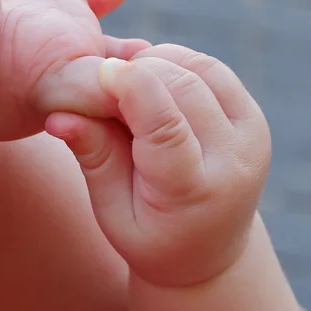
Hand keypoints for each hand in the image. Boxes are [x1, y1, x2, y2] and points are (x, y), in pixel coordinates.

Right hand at [47, 44, 270, 286]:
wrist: (209, 248)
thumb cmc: (150, 234)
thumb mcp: (112, 211)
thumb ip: (93, 159)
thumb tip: (58, 116)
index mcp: (193, 191)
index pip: (167, 126)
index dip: (133, 87)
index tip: (101, 71)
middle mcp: (235, 158)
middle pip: (185, 86)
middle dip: (140, 70)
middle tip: (108, 84)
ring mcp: (251, 133)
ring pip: (202, 67)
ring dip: (159, 61)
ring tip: (130, 85)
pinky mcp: (253, 116)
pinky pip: (212, 69)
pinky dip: (177, 62)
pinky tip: (154, 81)